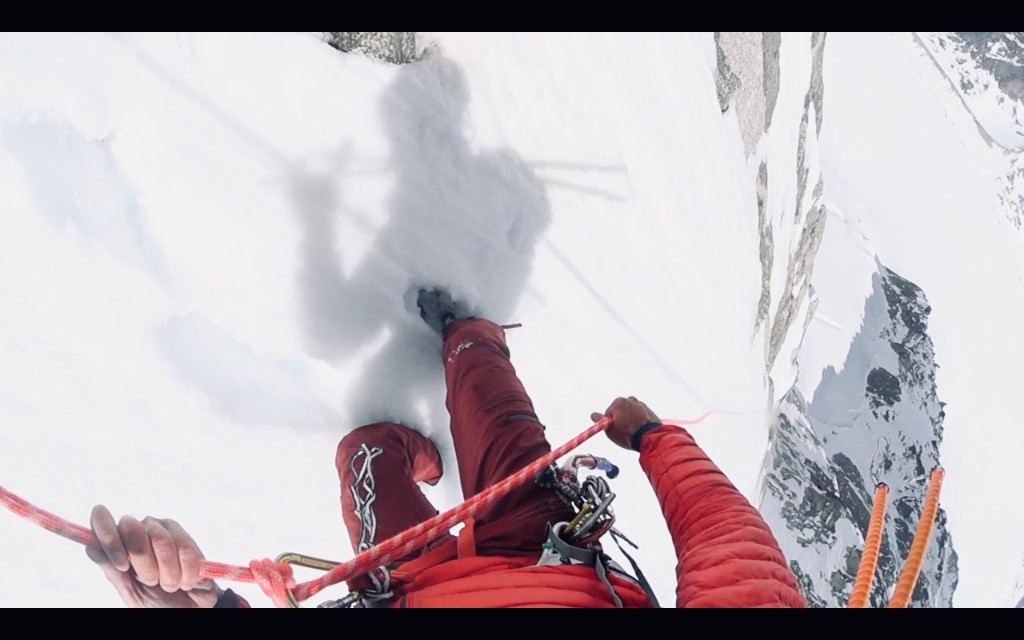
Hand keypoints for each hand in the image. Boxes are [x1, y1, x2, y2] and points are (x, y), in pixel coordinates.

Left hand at [86, 504, 219, 607]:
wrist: (190, 611)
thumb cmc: (158, 603)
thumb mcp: (131, 592)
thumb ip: (113, 570)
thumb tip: (92, 548)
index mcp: (118, 544)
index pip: (101, 519)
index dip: (109, 537)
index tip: (122, 565)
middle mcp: (139, 531)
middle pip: (131, 527)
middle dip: (142, 560)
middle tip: (151, 581)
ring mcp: (163, 530)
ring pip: (159, 539)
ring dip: (167, 572)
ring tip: (171, 584)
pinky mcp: (186, 536)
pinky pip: (185, 548)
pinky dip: (186, 572)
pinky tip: (186, 581)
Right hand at [592, 396, 661, 449]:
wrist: (650, 438)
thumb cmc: (628, 434)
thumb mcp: (609, 429)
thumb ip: (600, 420)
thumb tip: (593, 415)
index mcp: (619, 401)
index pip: (609, 412)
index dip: (610, 423)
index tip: (615, 430)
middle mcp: (631, 399)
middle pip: (620, 411)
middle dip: (621, 419)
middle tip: (623, 432)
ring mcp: (641, 404)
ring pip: (631, 413)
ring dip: (630, 420)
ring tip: (632, 432)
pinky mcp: (650, 410)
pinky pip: (640, 415)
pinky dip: (639, 421)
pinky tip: (639, 430)